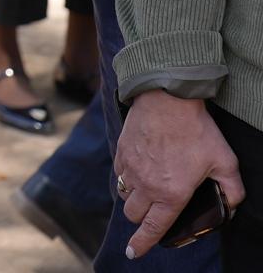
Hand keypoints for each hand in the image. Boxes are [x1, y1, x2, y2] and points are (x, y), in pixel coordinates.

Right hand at [117, 91, 244, 258]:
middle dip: (141, 219)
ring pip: (124, 195)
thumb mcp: (225, 162)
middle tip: (152, 213)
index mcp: (171, 194)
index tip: (133, 253)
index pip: (153, 228)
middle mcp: (146, 185)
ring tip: (146, 191)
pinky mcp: (121, 151)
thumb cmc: (197, 130)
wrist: (167, 99)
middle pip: (133, 214)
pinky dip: (127, 178)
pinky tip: (139, 170)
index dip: (142, 244)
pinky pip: (120, 174)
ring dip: (133, 199)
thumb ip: (232, 189)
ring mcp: (131, 168)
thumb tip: (231, 205)